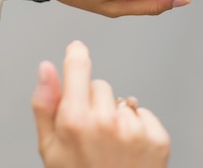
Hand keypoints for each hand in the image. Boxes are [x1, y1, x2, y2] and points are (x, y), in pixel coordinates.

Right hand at [31, 41, 170, 167]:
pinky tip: (129, 151)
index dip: (77, 56)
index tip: (77, 49)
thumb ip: (45, 104)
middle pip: (100, 85)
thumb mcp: (49, 148)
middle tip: (90, 133)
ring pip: (123, 100)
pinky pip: (144, 114)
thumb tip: (46, 67)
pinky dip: (138, 128)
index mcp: (75, 121)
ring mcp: (134, 130)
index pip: (79, 68)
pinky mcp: (157, 138)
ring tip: (111, 146)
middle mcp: (106, 121)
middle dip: (93, 101)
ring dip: (117, 115)